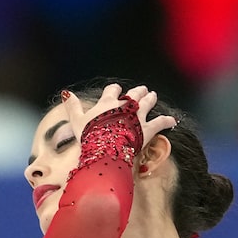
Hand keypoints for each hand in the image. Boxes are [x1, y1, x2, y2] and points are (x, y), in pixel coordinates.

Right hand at [60, 83, 176, 149]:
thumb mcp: (76, 120)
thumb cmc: (89, 135)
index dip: (114, 90)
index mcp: (107, 103)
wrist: (104, 148)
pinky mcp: (147, 128)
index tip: (116, 90)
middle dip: (138, 91)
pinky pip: (160, 122)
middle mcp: (124, 106)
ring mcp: (137, 116)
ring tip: (154, 95)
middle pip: (133, 94)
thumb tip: (66, 93)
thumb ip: (72, 106)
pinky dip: (167, 121)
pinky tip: (172, 121)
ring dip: (151, 99)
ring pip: (147, 103)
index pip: (112, 91)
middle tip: (142, 90)